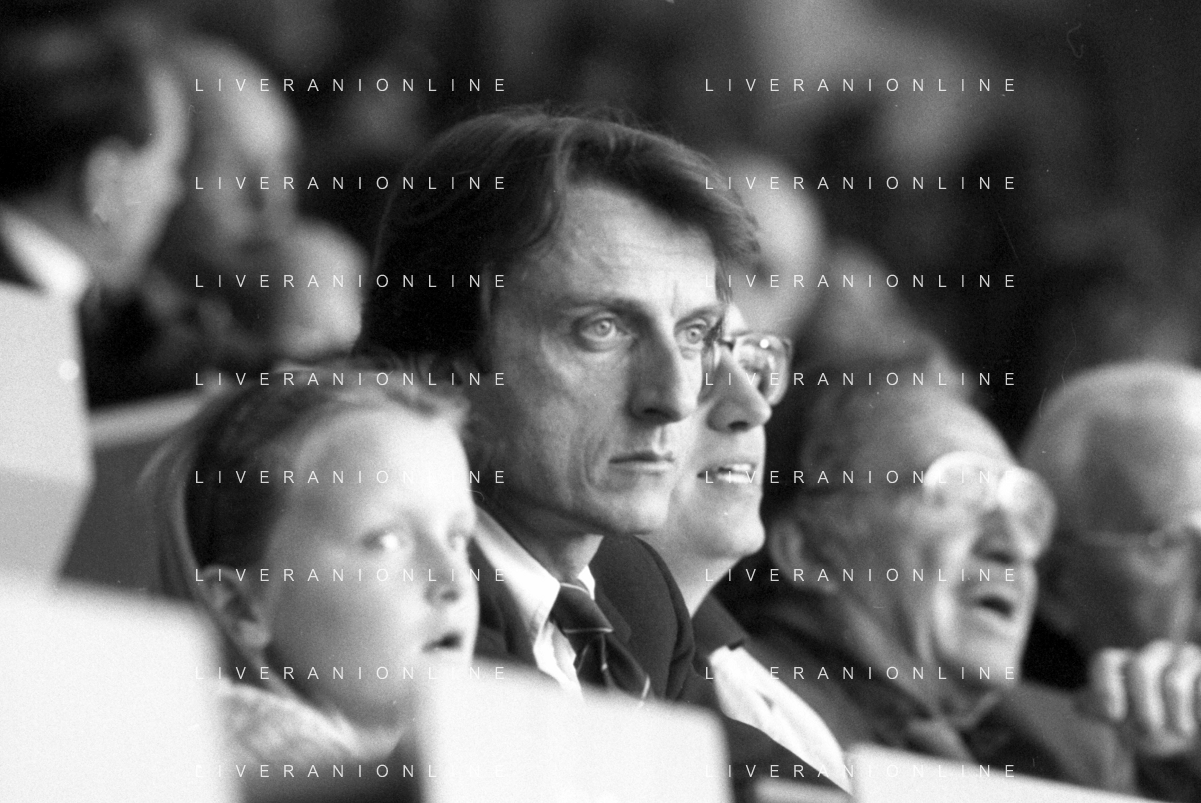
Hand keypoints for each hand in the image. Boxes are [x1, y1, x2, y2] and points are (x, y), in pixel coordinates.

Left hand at [1080, 639, 1200, 757]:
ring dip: (1176, 716)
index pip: (1105, 661)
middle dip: (1144, 706)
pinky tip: (1199, 721)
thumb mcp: (1127, 722)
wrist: (1197, 729)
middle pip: (1139, 669)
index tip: (1113, 716)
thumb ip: (1100, 711)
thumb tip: (1076, 703)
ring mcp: (1185, 658)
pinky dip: (1199, 711)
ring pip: (1174, 682)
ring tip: (1181, 732)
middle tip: (1150, 729)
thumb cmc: (1156, 724)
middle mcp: (1154, 654)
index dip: (1105, 688)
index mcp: (1126, 662)